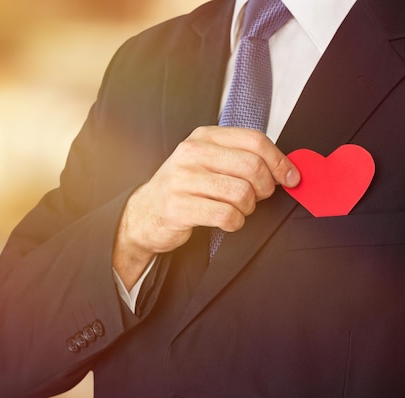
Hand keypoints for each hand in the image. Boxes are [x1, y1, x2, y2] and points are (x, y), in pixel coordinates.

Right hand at [113, 126, 299, 288]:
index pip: (255, 140)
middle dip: (265, 188)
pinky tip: (226, 221)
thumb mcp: (209, 163)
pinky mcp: (178, 206)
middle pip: (252, 167)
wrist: (146, 214)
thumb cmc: (185, 188)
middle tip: (258, 198)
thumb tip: (287, 169)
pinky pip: (226, 215)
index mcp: (203, 137)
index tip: (290, 178)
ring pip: (241, 193)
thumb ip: (242, 159)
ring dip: (247, 208)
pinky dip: (234, 222)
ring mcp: (182, 179)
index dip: (280, 161)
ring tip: (237, 209)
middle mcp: (191, 153)